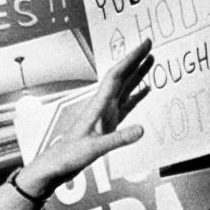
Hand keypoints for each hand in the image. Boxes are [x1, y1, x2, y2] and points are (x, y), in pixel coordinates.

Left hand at [19, 39, 152, 196]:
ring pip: (125, 88)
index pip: (116, 76)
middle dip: (136, 60)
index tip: (144, 44)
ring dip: (138, 74)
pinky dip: (138, 95)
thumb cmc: (69, 156)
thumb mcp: (94, 149)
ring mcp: (105, 113)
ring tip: (151, 60)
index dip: (131, 59)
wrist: (57, 165)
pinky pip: (127, 104)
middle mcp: (102, 105)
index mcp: (98, 106)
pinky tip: (146, 89)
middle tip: (150, 44)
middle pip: (122, 76)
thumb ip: (118, 139)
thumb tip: (141, 130)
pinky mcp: (108, 123)